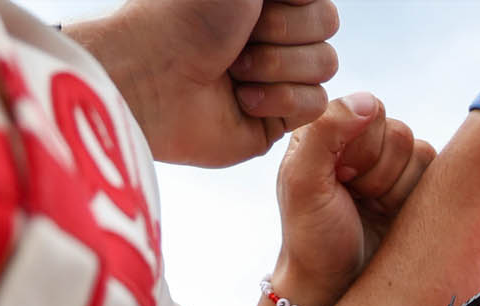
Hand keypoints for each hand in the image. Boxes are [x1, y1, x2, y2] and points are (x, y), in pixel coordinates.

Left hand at [71, 0, 340, 166]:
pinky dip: (279, 99)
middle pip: (328, 32)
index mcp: (265, 3)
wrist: (152, 76)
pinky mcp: (277, 119)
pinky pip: (315, 106)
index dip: (294, 6)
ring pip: (325, 68)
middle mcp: (274, 37)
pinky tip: (241, 100)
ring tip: (233, 72)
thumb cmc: (183, 17)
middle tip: (237, 41)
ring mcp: (278, 78)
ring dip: (276, 67)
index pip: (320, 3)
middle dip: (283, 35)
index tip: (253, 8)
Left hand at [275, 93, 434, 305]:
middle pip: (399, 134)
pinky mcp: (416, 191)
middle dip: (379, 172)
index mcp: (329, 132)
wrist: (335, 287)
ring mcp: (391, 168)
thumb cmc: (312, 238)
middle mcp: (361, 144)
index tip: (340, 177)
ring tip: (372, 210)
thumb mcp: (303, 182)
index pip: (370, 111)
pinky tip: (392, 216)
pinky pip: (438, 176)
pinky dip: (417, 199)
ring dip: (397, 189)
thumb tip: (368, 102)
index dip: (362, 145)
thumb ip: (325, 132)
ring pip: (422, 155)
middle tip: (356, 198)